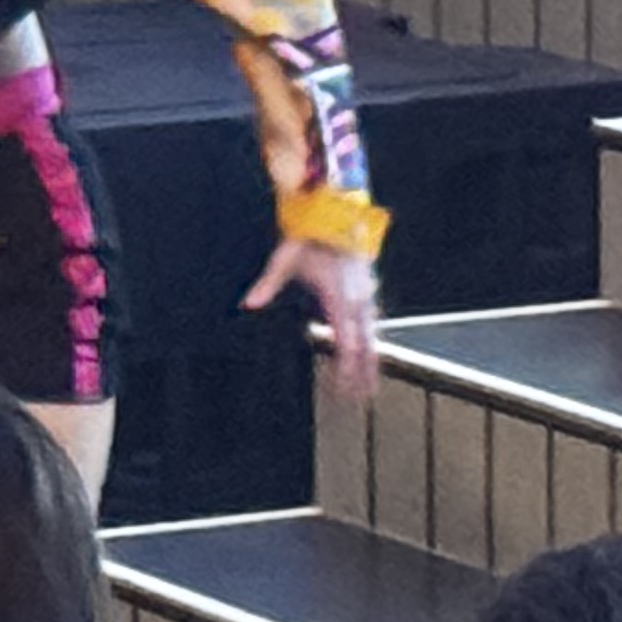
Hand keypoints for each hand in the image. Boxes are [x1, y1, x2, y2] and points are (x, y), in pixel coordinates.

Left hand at [248, 238, 380, 399]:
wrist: (335, 218)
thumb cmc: (309, 241)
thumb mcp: (285, 260)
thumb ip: (268, 284)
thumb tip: (248, 304)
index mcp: (339, 298)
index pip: (346, 342)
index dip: (345, 368)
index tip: (340, 389)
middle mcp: (358, 302)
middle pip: (365, 347)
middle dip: (361, 376)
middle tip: (355, 403)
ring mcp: (367, 299)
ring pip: (373, 339)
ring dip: (369, 365)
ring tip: (366, 392)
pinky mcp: (368, 295)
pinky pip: (373, 328)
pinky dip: (371, 348)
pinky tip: (369, 363)